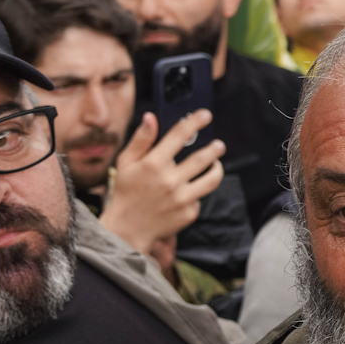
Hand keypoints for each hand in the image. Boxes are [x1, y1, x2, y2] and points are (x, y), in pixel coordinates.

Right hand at [98, 110, 225, 262]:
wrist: (127, 228)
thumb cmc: (126, 192)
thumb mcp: (126, 163)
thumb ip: (141, 140)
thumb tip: (151, 117)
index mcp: (153, 164)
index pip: (179, 135)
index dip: (195, 122)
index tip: (205, 115)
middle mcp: (170, 180)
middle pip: (203, 158)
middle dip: (214, 148)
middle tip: (218, 145)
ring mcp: (182, 198)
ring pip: (211, 179)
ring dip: (217, 168)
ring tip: (216, 164)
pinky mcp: (189, 213)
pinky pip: (200, 198)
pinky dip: (196, 192)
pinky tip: (189, 191)